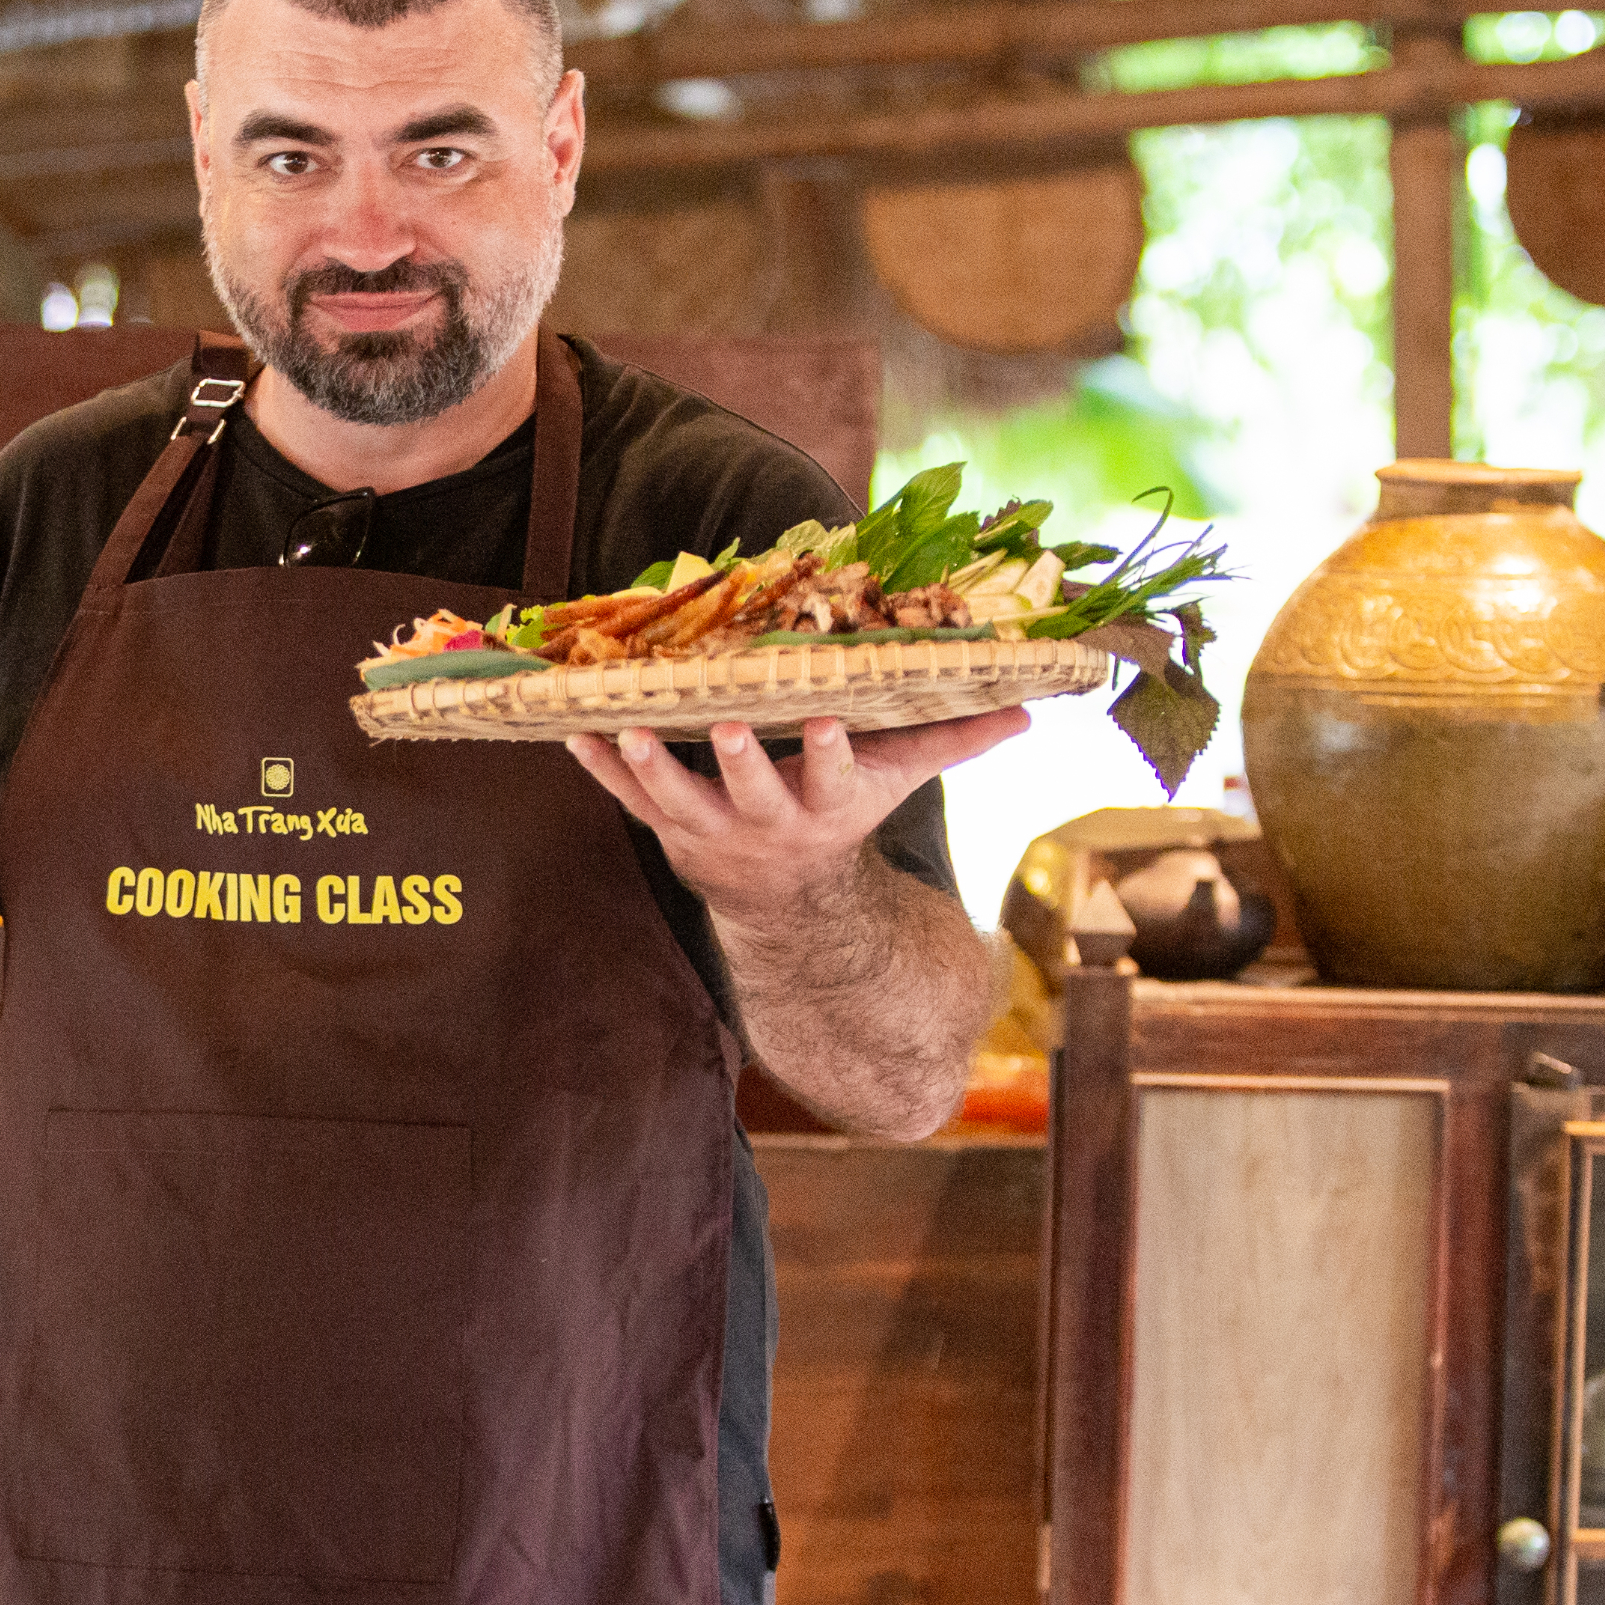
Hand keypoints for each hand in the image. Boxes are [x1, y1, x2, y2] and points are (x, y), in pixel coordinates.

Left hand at [563, 710, 1026, 916]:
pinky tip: (571, 733)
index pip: (831, 776)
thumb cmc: (844, 811)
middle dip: (741, 763)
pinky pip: (628, 800)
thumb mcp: (900, 779)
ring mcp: (712, 828)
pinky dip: (600, 770)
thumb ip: (955, 740)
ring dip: (650, 767)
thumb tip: (1032, 708)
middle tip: (726, 728)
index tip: (826, 721)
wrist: (784, 895)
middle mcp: (768, 821)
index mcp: (826, 804)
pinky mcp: (667, 828)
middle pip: (753, 793)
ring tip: (625, 730)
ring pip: (677, 800)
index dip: (828, 753)